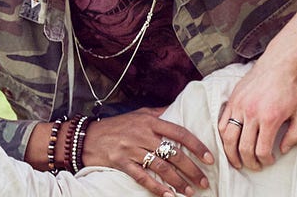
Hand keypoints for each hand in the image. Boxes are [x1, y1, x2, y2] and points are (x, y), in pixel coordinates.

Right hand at [81, 108, 212, 195]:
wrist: (87, 137)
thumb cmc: (117, 125)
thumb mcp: (139, 114)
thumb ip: (159, 113)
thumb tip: (179, 109)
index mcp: (150, 122)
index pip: (180, 133)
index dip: (197, 146)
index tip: (209, 158)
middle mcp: (143, 135)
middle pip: (173, 154)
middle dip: (192, 169)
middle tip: (203, 181)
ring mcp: (132, 150)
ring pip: (161, 168)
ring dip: (178, 181)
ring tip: (190, 191)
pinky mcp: (122, 163)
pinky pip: (142, 178)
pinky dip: (156, 188)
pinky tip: (169, 196)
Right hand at [218, 18, 296, 169]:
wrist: (280, 64)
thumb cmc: (293, 89)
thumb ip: (295, 135)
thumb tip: (282, 150)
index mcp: (270, 118)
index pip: (262, 150)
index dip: (265, 161)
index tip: (269, 161)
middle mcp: (252, 113)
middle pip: (243, 148)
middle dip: (248, 162)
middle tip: (254, 165)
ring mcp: (239, 106)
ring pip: (228, 138)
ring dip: (231, 154)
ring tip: (237, 161)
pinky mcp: (232, 100)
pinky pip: (222, 124)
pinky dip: (224, 137)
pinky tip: (230, 143)